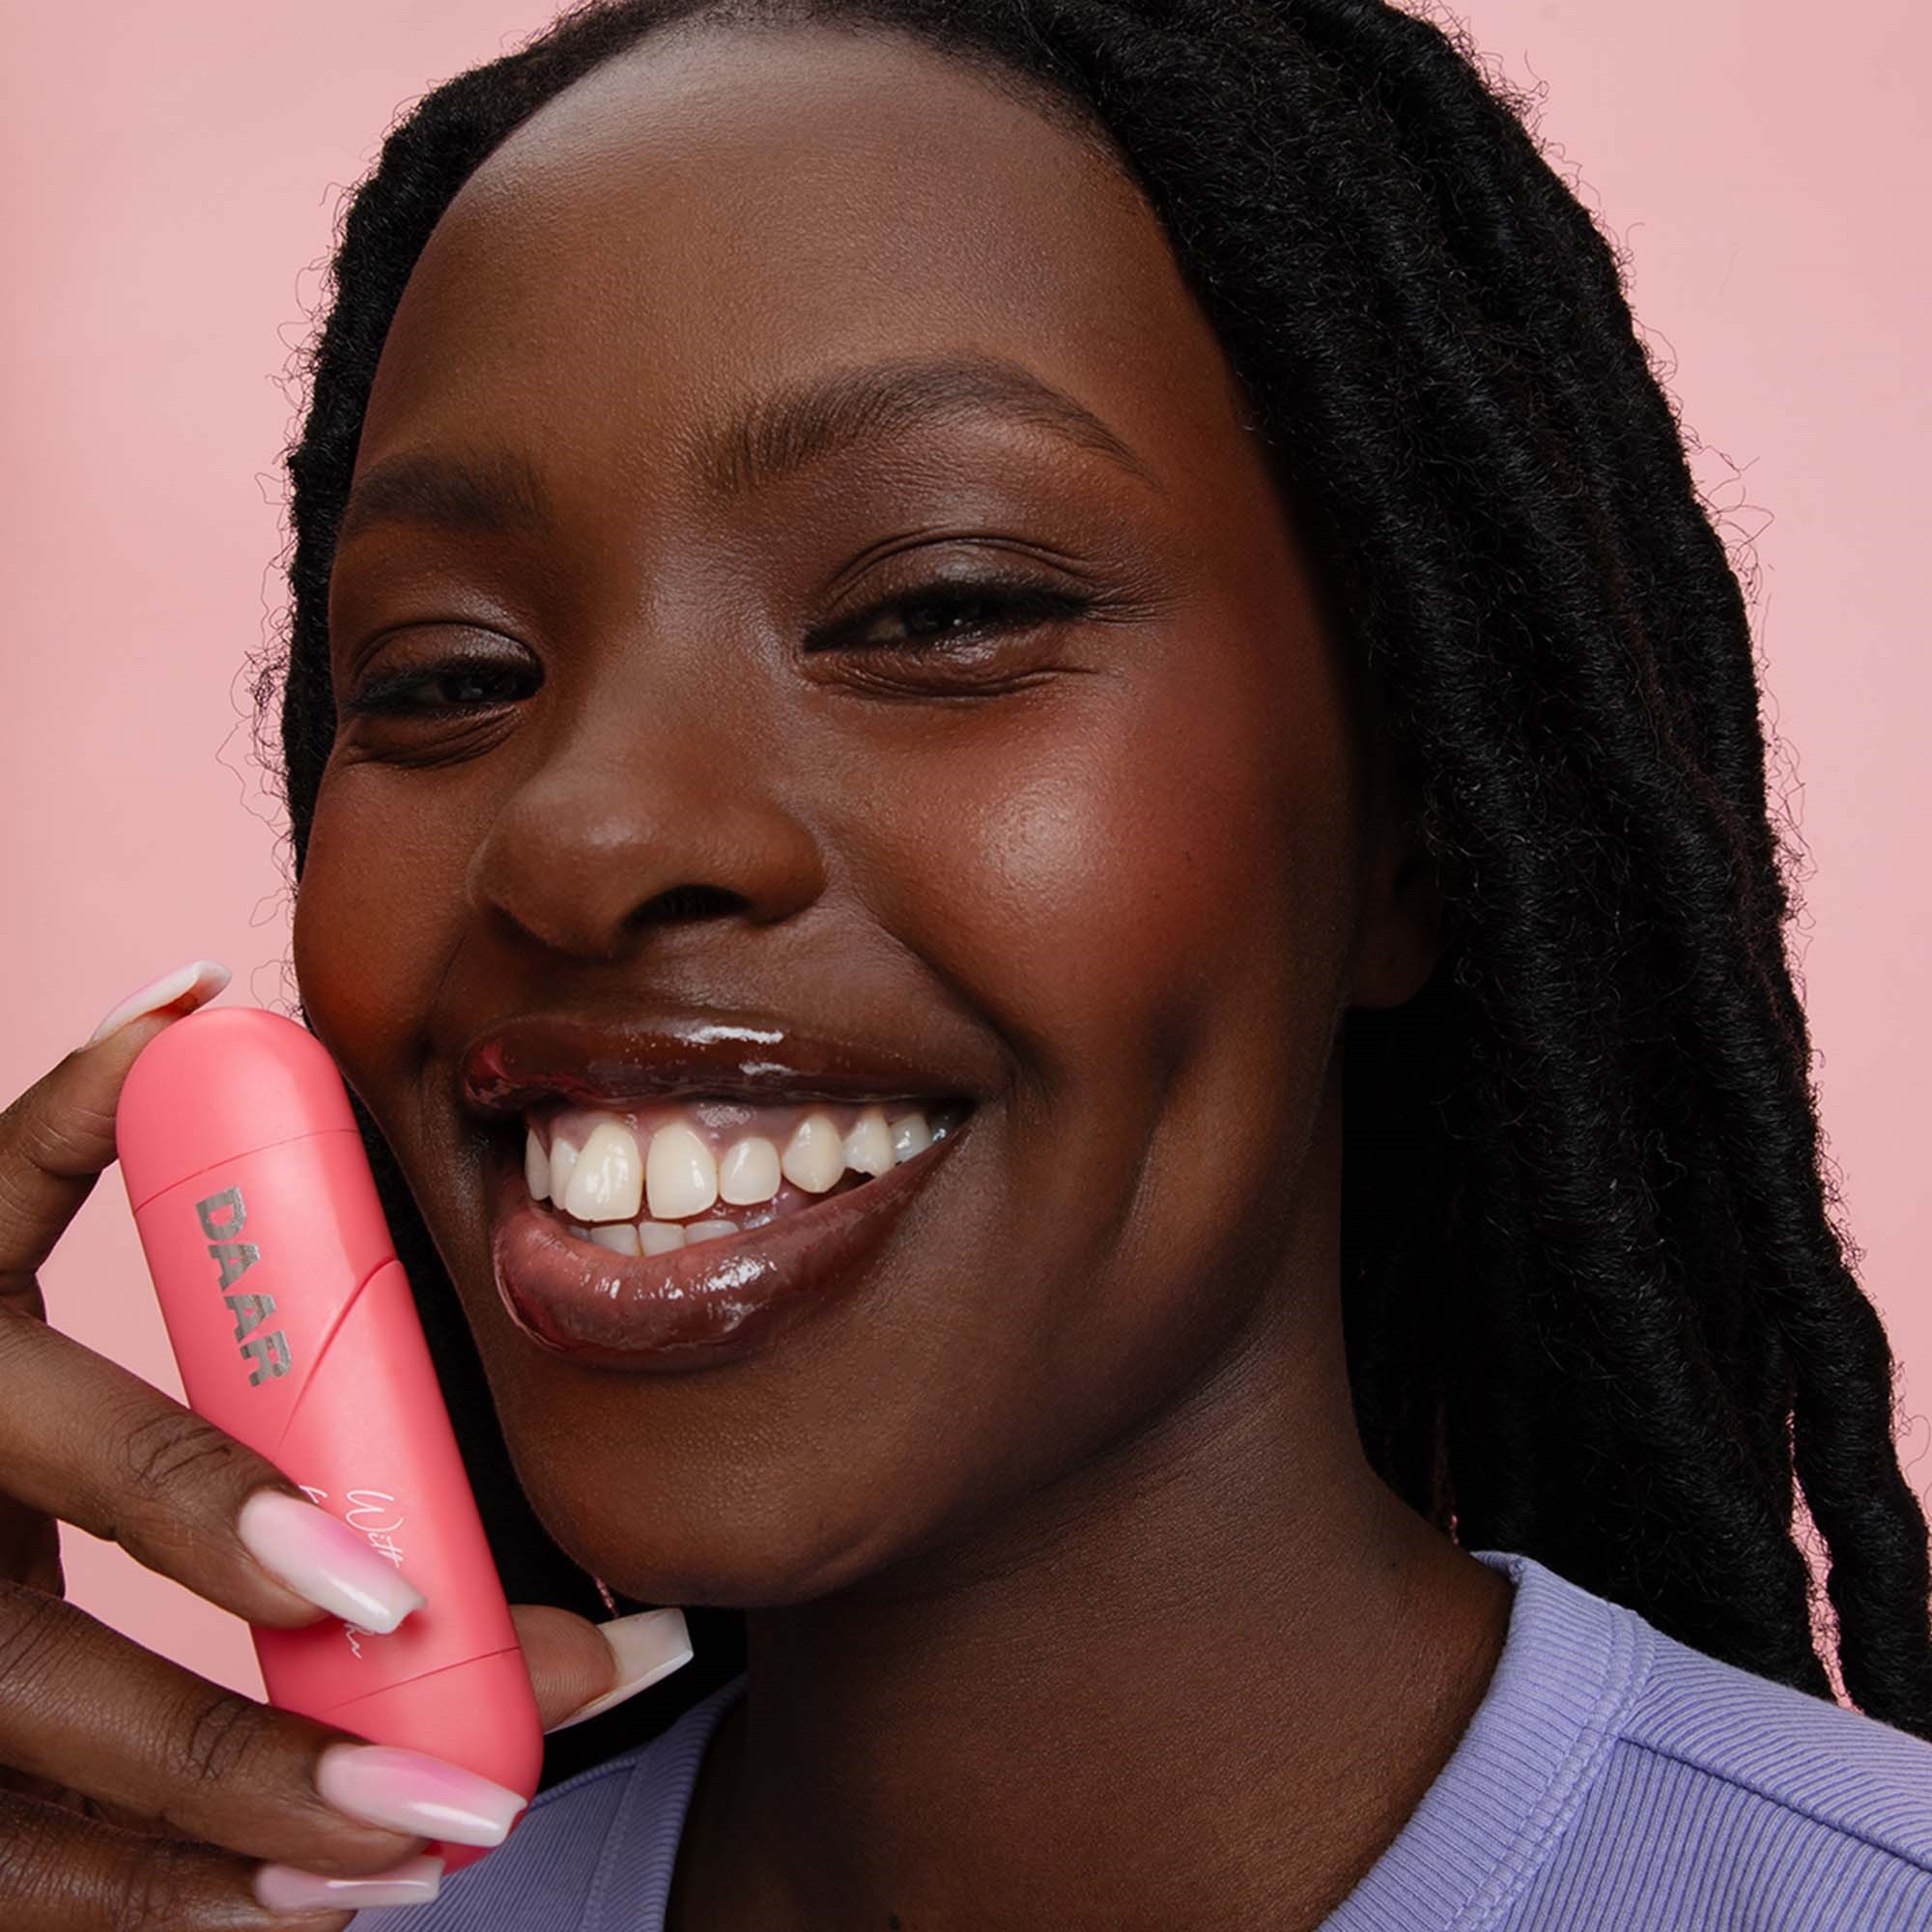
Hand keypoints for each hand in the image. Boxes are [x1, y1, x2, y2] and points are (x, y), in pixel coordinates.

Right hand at [0, 963, 689, 1926]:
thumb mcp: (23, 1243)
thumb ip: (144, 1188)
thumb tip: (208, 1017)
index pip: (86, 1451)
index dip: (220, 1521)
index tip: (387, 1593)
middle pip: (36, 1680)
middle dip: (251, 1751)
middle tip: (454, 1801)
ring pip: (9, 1818)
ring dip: (223, 1860)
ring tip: (409, 1866)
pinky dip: (143, 1910)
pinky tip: (289, 1913)